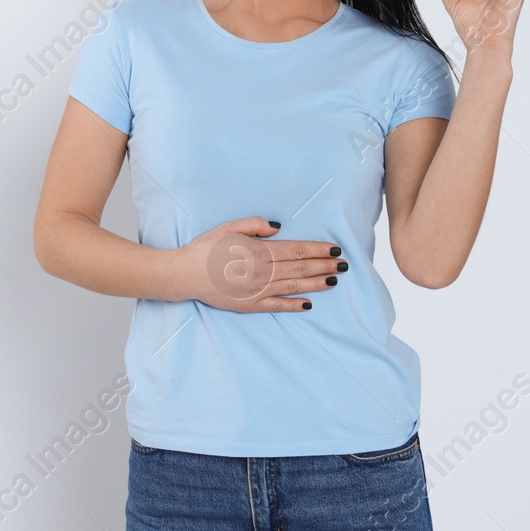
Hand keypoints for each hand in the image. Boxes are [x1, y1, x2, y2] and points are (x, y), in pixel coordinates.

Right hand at [171, 217, 343, 311]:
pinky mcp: (249, 305)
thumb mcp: (229, 227)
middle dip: (324, 265)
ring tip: (334, 280)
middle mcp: (263, 271)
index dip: (318, 250)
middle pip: (301, 268)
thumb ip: (255, 225)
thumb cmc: (205, 248)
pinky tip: (309, 304)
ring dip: (317, 283)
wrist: (185, 274)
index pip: (297, 250)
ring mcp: (258, 290)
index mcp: (260, 251)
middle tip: (344, 265)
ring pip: (294, 287)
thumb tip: (278, 228)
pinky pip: (277, 305)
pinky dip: (294, 305)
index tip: (335, 249)